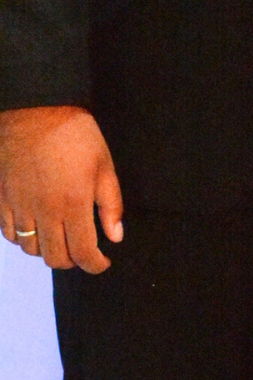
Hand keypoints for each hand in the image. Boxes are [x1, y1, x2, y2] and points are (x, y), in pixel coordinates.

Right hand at [0, 105, 122, 272]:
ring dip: (48, 251)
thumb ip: (110, 205)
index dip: (95, 265)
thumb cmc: (76, 136)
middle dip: (73, 261)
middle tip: (84, 252)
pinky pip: (10, 235)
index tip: (103, 263)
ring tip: (62, 239)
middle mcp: (44, 212)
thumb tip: (115, 236)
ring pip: (31, 250)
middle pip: (54, 258)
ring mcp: (20, 208)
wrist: (36, 114)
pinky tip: (38, 228)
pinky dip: (24, 239)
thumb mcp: (104, 166)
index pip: (83, 252)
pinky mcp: (3, 201)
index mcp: (73, 204)